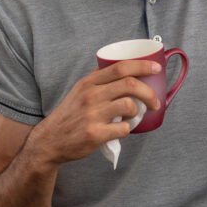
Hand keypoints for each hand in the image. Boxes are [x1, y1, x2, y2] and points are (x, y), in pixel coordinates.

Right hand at [27, 60, 161, 165]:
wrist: (50, 140)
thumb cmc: (70, 115)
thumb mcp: (79, 91)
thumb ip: (99, 81)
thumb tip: (125, 71)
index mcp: (88, 82)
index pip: (120, 67)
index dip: (142, 66)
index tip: (156, 69)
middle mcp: (90, 95)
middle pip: (130, 85)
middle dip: (149, 93)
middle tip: (155, 102)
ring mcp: (93, 115)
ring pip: (129, 106)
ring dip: (137, 112)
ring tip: (133, 117)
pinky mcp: (95, 134)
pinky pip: (124, 129)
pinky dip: (128, 129)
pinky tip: (120, 130)